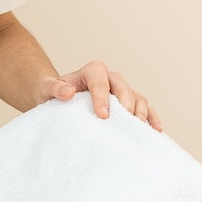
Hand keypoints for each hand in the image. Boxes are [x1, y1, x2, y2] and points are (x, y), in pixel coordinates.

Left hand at [38, 61, 161, 130]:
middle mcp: (111, 78)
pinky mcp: (129, 103)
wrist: (59, 98)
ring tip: (138, 130)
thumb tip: (69, 93)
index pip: (100, 82)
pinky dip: (152, 118)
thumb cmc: (53, 93)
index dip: (103, 98)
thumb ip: (54, 88)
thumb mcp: (47, 89)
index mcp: (93, 71)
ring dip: (140, 113)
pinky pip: (146, 108)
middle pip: (123, 89)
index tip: (103, 116)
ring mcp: (123, 90)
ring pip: (137, 98)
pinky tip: (155, 130)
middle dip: (125, 106)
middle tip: (123, 125)